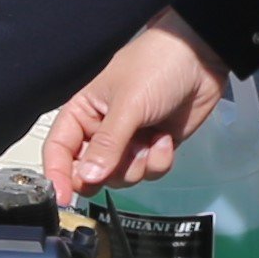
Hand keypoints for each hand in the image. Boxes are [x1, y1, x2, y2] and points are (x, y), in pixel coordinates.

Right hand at [44, 12, 227, 201]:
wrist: (201, 59)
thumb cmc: (156, 66)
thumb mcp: (127, 105)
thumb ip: (107, 144)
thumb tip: (87, 177)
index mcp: (83, 113)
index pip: (59, 150)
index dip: (57, 175)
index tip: (62, 198)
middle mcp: (101, 131)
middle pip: (90, 172)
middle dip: (108, 172)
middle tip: (120, 160)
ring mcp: (129, 142)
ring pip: (121, 177)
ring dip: (138, 165)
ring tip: (150, 139)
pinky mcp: (153, 149)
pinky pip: (148, 173)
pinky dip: (159, 160)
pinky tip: (165, 138)